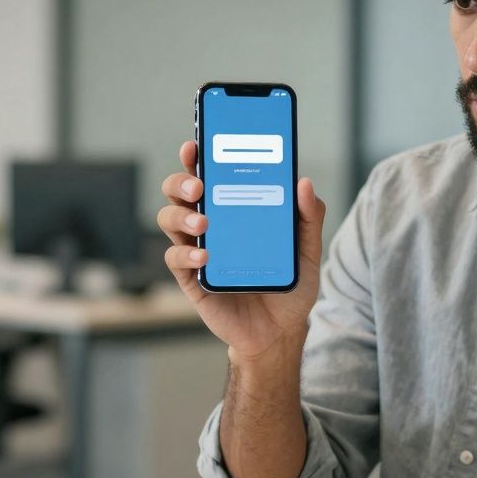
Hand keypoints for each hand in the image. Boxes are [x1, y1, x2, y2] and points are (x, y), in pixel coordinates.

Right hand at [158, 140, 325, 361]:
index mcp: (231, 210)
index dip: (196, 157)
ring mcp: (196, 251)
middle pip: (179, 193)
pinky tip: (205, 257)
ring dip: (180, 216)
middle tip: (198, 185)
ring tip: (203, 223)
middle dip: (181, 181)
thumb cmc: (289, 285)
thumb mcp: (307, 251)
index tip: (195, 144)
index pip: (208, 175)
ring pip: (168, 220)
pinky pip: (176, 260)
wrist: (279, 332)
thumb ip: (308, 218)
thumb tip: (304, 183)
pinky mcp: (192, 280)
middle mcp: (209, 225)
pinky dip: (186, 255)